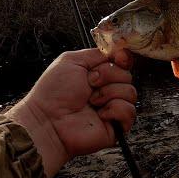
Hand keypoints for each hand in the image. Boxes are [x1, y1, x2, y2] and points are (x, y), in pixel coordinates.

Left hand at [7, 49, 136, 177]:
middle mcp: (107, 90)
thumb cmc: (54, 92)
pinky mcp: (116, 126)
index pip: (122, 63)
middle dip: (109, 75)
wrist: (47, 120)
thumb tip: (121, 52)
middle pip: (127, 75)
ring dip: (109, 93)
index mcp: (98, 74)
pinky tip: (99, 114)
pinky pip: (129, 111)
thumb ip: (97, 53)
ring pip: (130, 92)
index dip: (123, 58)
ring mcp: (112, 108)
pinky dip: (115, 110)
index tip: (119, 58)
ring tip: (91, 101)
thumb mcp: (72, 60)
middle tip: (90, 83)